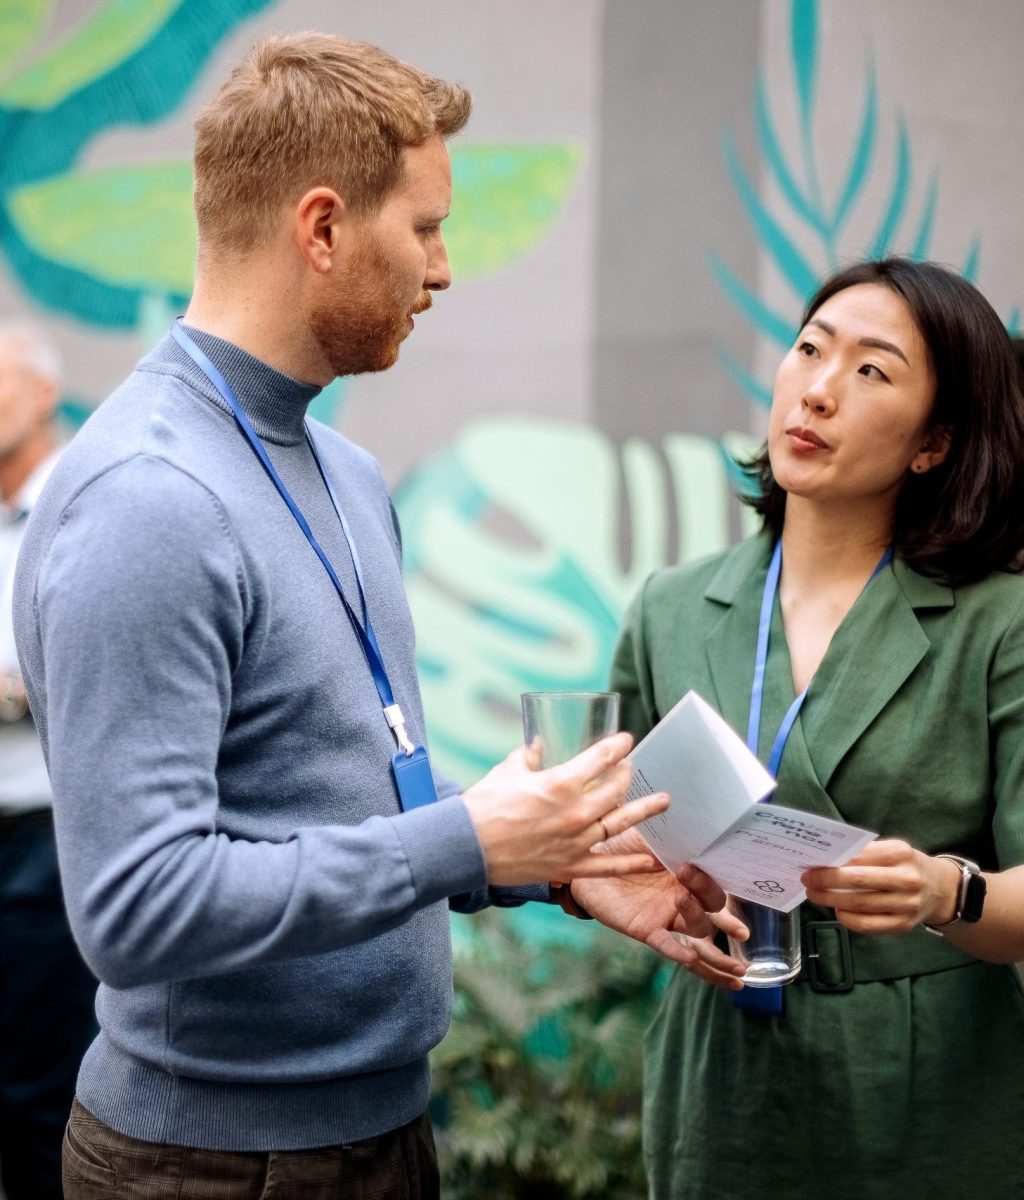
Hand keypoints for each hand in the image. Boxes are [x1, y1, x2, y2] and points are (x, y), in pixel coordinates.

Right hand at [463, 733, 667, 886]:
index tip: (625, 740)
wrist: (466, 847)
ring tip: (664, 801)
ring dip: (644, 811)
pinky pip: (608, 866)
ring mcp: (575, 841)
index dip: (617, 746)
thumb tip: (539, 744)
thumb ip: (528, 755)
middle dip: (626, 773)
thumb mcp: (508, 770)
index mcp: (560, 783)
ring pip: (619, 824)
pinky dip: (632, 864)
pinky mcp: (569, 866)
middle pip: (615, 789)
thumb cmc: (483, 805)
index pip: (600, 758)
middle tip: (630, 767)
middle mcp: (575, 812)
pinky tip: (652, 860)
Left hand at [575, 830, 748, 984]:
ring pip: (698, 927)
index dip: (729, 879)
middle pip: (713, 905)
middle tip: (688, 875)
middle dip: (708, 893)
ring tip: (682, 900)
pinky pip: (668, 946)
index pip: (718, 879)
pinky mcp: (648, 930)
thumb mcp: (645, 832)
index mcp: (689, 871)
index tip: (731, 870)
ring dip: (697, 917)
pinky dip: (679, 951)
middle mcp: (684, 895)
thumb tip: (681, 803)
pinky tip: (689, 954)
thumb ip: (668, 828)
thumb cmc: (619, 844)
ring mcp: (668, 915)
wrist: (586, 863)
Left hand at [801, 838, 960, 933]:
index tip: (812, 861)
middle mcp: (907, 879)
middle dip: (827, 880)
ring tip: (814, 894)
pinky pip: (868, 925)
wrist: (940, 890)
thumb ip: (865, 853)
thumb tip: (826, 859)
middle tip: (807, 879)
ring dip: (831, 900)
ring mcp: (907, 905)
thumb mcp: (892, 850)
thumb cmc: (905, 865)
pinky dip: (847, 919)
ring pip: (861, 905)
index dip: (835, 860)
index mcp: (901, 853)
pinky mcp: (903, 925)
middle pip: (859, 880)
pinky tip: (837, 911)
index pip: (862, 855)